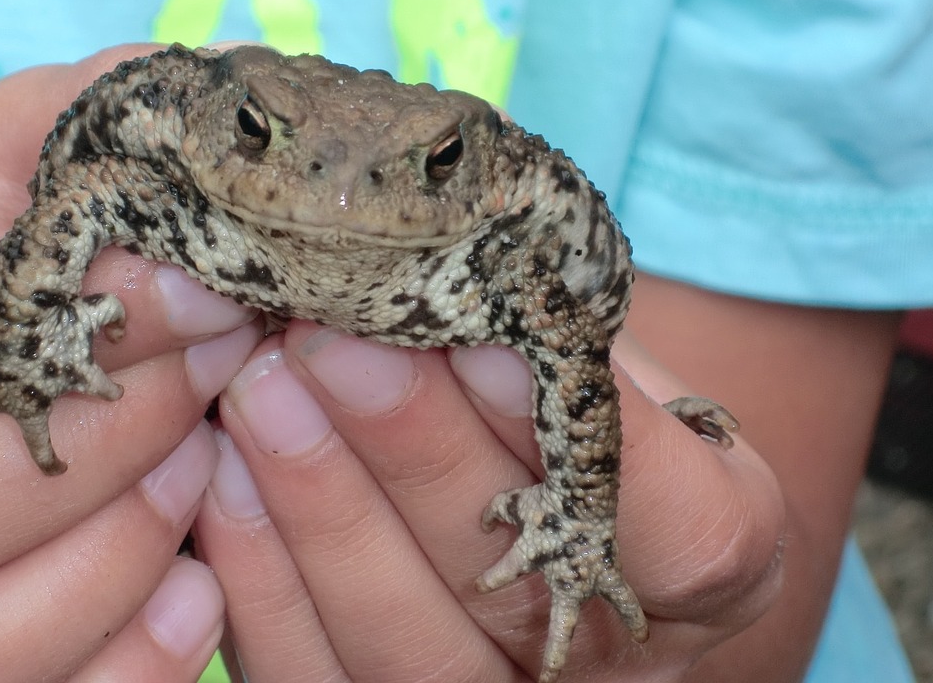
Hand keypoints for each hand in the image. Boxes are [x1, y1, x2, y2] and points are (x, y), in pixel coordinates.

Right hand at [0, 44, 257, 681]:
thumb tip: (214, 136)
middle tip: (221, 369)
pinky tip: (198, 577)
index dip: (82, 319)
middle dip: (114, 440)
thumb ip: (91, 125)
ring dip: (125, 550)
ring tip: (207, 457)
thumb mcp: (6, 154)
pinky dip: (130, 659)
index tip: (213, 286)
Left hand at [194, 322, 785, 681]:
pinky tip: (225, 471)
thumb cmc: (571, 387)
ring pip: (405, 649)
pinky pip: (312, 674)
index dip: (564, 438)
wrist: (536, 472)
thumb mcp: (601, 346)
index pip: (675, 531)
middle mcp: (613, 662)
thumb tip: (453, 288)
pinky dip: (260, 574)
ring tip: (261, 391)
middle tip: (328, 343)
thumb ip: (557, 336)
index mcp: (707, 559)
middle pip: (511, 593)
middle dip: (410, 456)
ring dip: (323, 511)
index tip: (475, 336)